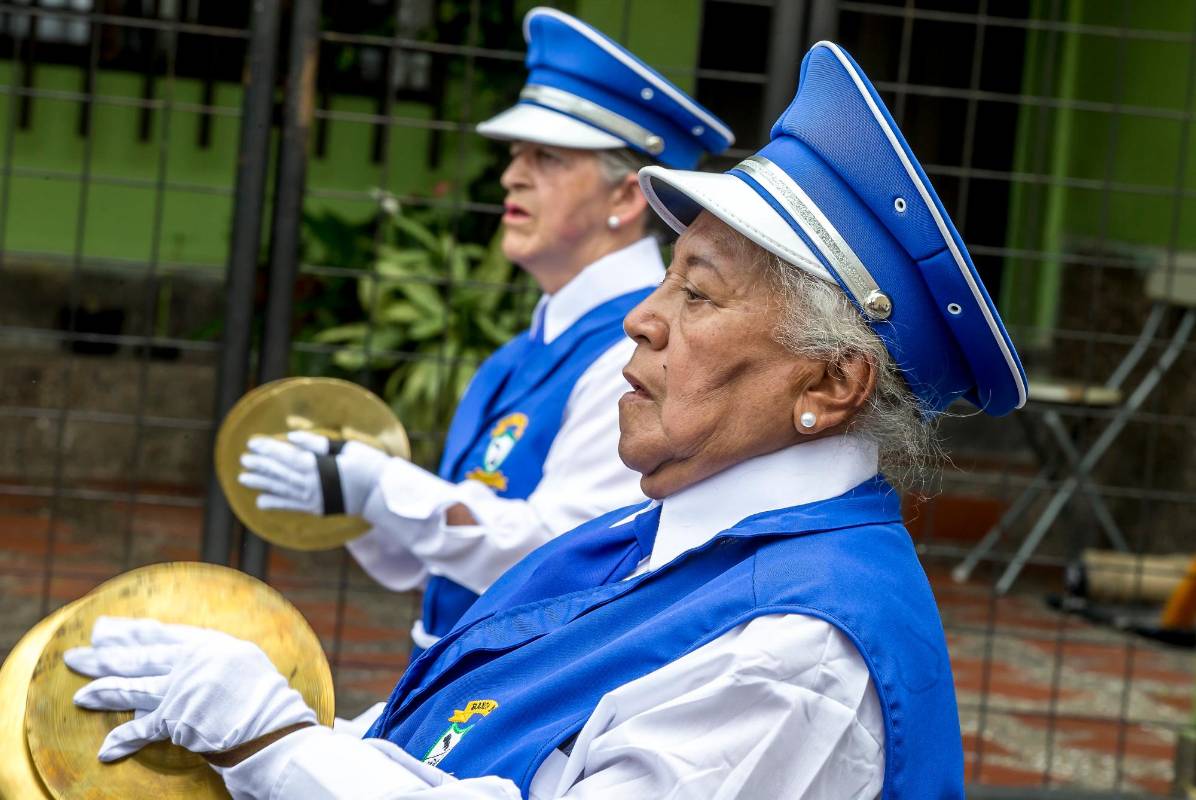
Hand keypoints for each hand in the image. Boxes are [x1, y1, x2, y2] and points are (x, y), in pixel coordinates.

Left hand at [66, 617, 316, 762]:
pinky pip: (143, 731)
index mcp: (208, 643)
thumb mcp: (242, 659)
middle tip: (76, 656)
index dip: (130, 632)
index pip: (159, 634)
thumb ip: (210, 655)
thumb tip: (180, 656)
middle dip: (104, 657)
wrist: (275, 725)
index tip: (106, 629)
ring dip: (103, 693)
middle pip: (138, 657)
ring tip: (79, 696)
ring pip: (132, 689)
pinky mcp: (178, 720)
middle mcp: (191, 662)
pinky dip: (124, 741)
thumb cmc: (264, 695)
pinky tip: (106, 749)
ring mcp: (182, 690)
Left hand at [237, 431, 388, 515]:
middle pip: (279, 472)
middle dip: (260, 464)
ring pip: (280, 489)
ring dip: (261, 483)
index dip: (267, 448)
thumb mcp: (344, 447)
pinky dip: (275, 504)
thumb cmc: (367, 464)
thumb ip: (316, 443)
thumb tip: (291, 438)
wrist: (381, 494)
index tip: (252, 443)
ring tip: (243, 478)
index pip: (285, 454)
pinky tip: (260, 502)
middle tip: (244, 459)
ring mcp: (312, 497)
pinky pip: (291, 506)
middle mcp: (310, 482)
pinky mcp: (316, 508)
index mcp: (316, 464)